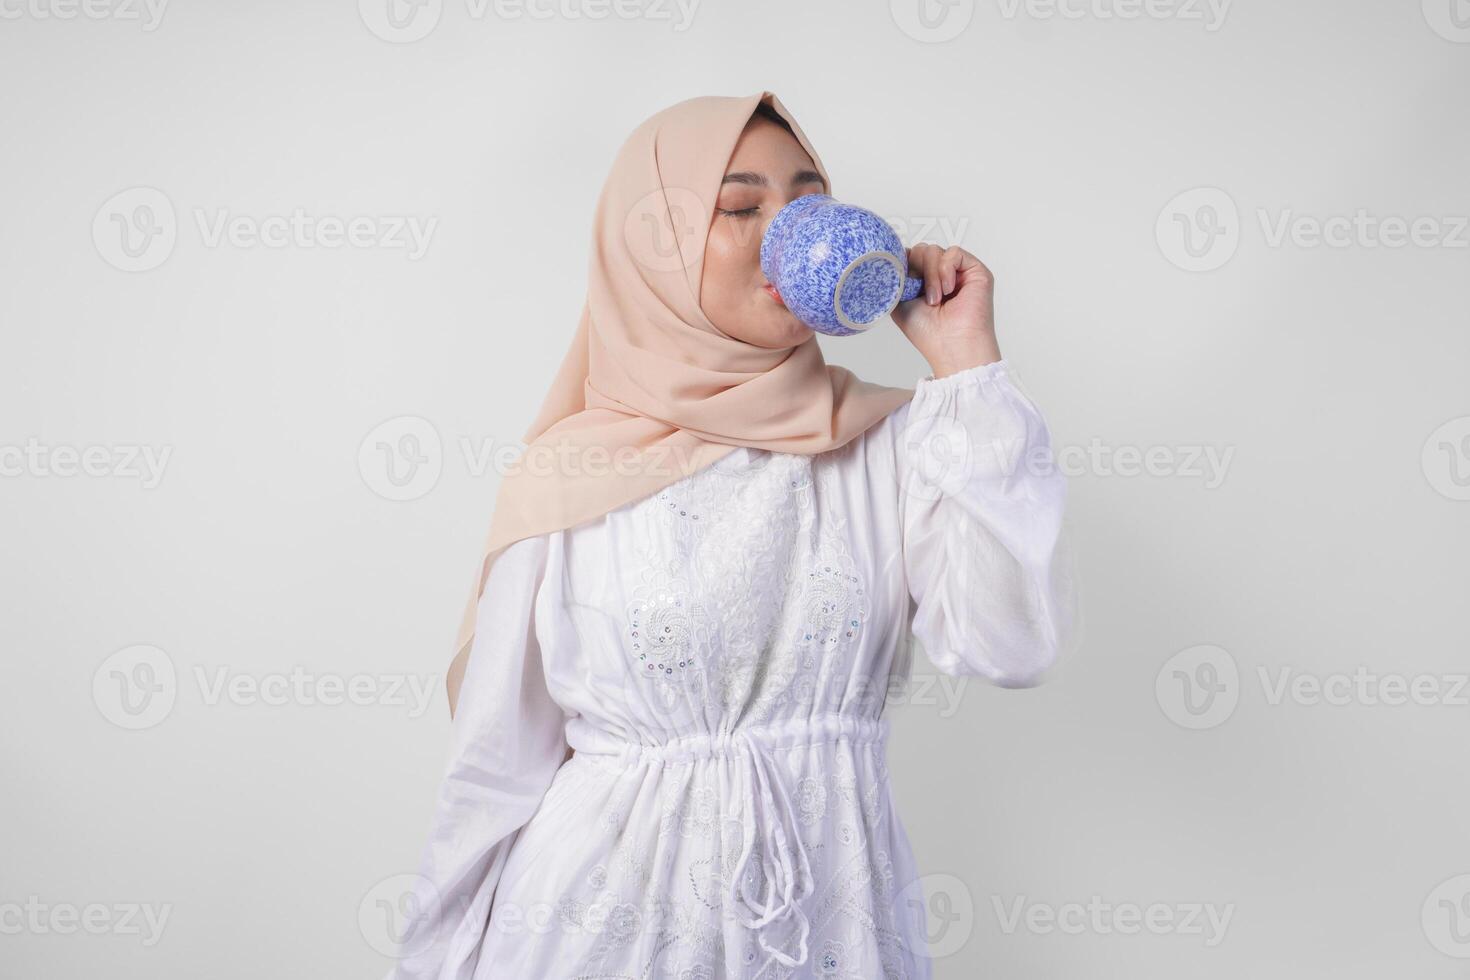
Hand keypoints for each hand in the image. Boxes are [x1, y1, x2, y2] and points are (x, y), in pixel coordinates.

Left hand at [890, 243, 1001, 377]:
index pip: (910, 256)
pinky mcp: (975, 270)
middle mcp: (940, 276)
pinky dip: (946, 270)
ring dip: (930, 275)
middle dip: (916, 271)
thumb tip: (893, 258)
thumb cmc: (928, 333)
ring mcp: (957, 272)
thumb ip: (896, 278)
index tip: (904, 285)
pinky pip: (953, 252)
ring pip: (933, 250)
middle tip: (924, 298)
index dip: (903, 265)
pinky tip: (949, 290)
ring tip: (936, 299)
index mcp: (922, 282)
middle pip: (920, 250)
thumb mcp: (898, 302)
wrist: (951, 346)